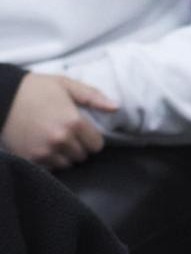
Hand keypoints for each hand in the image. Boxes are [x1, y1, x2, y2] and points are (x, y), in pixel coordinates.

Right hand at [1, 74, 117, 169]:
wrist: (2, 97)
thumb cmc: (36, 89)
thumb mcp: (67, 85)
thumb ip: (93, 97)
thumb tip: (116, 107)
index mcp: (73, 122)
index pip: (96, 145)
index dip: (92, 138)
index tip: (83, 131)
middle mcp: (60, 140)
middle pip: (82, 156)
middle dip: (79, 146)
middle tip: (67, 134)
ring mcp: (43, 152)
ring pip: (67, 164)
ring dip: (64, 155)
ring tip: (55, 140)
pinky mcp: (29, 159)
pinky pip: (49, 168)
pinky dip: (49, 161)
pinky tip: (44, 146)